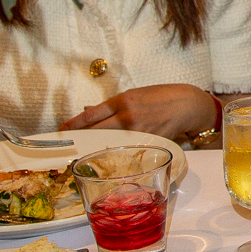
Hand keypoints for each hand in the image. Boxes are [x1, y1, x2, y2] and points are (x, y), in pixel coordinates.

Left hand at [63, 83, 217, 140]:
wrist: (188, 105)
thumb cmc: (162, 97)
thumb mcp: (135, 94)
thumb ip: (113, 106)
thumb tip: (89, 112)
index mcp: (123, 101)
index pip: (92, 114)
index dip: (74, 124)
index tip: (62, 129)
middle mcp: (128, 117)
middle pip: (96, 131)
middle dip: (80, 139)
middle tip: (67, 145)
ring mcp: (138, 132)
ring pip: (109, 144)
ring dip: (96, 148)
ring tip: (84, 153)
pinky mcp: (148, 144)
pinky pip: (127, 150)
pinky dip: (118, 153)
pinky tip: (111, 157)